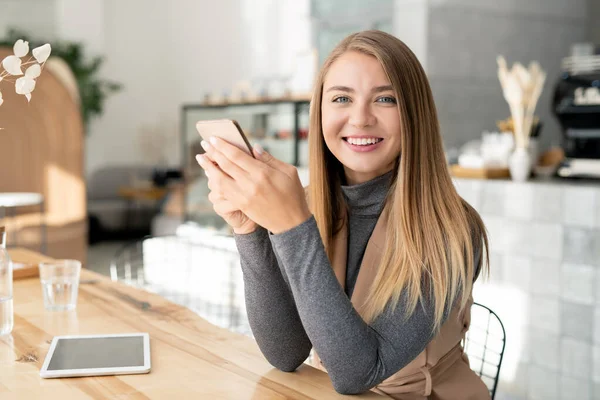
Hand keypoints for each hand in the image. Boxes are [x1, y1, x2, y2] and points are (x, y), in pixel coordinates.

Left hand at [196, 137, 310, 234]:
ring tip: (201, 158)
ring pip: (220, 179)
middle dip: (213, 153)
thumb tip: (253, 148)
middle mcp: (251, 184)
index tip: (214, 138)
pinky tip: (211, 175)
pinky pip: (223, 191)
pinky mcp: (241, 205)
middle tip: (204, 143)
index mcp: (263, 173)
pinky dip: (215, 181)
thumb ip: (269, 159)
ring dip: (209, 167)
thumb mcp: (289, 172)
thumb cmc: (293, 194)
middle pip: (226, 165)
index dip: (223, 146)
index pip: (237, 156)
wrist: (291, 223)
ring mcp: (244, 196)